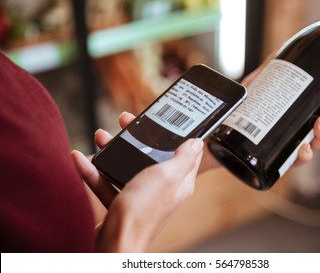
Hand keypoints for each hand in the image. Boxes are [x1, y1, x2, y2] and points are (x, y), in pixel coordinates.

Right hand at [71, 112, 202, 251]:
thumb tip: (197, 143)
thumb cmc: (143, 210)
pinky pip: (108, 183)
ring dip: (113, 151)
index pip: (184, 154)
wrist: (115, 243)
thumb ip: (183, 159)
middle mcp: (161, 189)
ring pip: (128, 167)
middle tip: (125, 121)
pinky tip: (80, 159)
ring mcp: (141, 197)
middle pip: (151, 156)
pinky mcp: (122, 205)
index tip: (164, 120)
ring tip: (100, 136)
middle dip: (137, 138)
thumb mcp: (168, 176)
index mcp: (178, 182)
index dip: (176, 134)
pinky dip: (95, 172)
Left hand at [199, 54, 319, 172]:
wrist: (209, 137)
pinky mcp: (271, 163)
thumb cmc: (233, 115)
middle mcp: (292, 135)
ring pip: (313, 147)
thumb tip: (278, 50)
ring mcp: (283, 149)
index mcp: (293, 119)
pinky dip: (300, 157)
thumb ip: (266, 72)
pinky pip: (291, 163)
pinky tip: (302, 149)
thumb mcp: (252, 90)